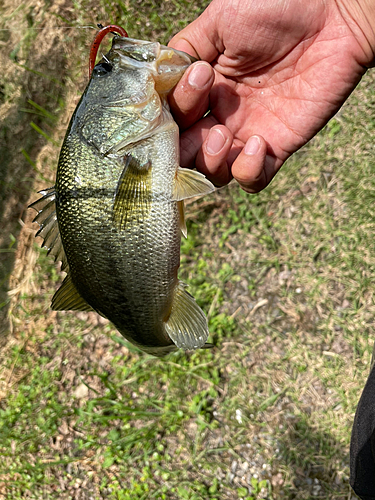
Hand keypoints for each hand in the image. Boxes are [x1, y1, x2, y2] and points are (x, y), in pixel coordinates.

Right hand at [168, 0, 374, 191]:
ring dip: (210, 160)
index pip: (172, 119)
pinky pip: (254, 180)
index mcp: (204, 88)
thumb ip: (184, 51)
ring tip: (224, 133)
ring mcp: (249, 132)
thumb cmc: (276, 6)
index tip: (188, 88)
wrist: (332, 11)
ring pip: (213, 174)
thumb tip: (160, 82)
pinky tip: (258, 141)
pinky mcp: (278, 145)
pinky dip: (247, 171)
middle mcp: (222, 115)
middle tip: (200, 124)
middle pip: (185, 154)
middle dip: (181, 148)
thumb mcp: (217, 21)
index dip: (169, 117)